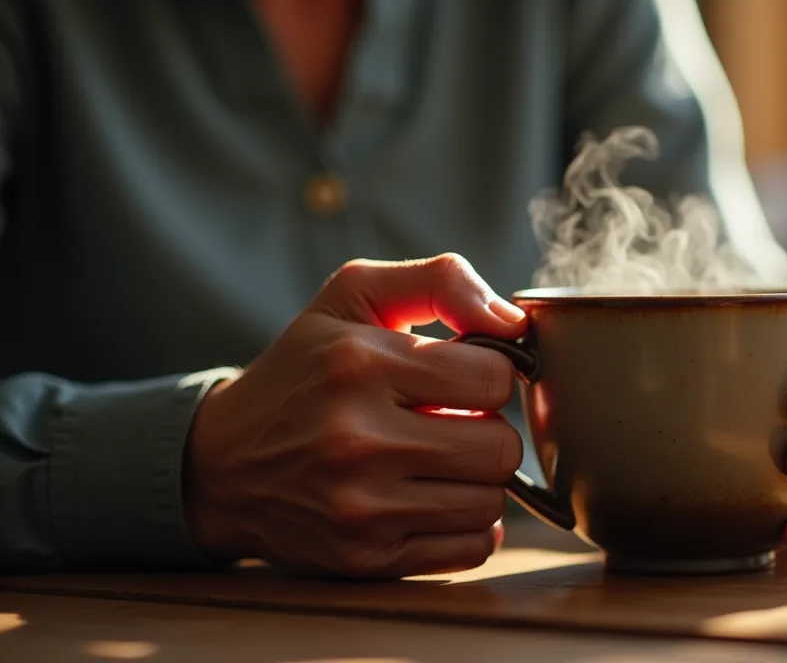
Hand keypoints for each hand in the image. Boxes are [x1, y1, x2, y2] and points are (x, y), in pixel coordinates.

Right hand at [185, 254, 527, 577]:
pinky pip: (471, 547)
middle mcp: (358, 438)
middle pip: (501, 446)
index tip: (461, 379)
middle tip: (452, 423)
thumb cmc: (305, 370)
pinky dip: (466, 525)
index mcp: (360, 363)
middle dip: (488, 431)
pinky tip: (431, 499)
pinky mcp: (365, 559)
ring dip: (478, 481)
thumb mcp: (353, 296)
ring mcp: (360, 507)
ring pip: (492, 501)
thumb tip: (514, 322)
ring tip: (438, 461)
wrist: (220, 465)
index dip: (490, 376)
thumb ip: (440, 280)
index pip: (495, 378)